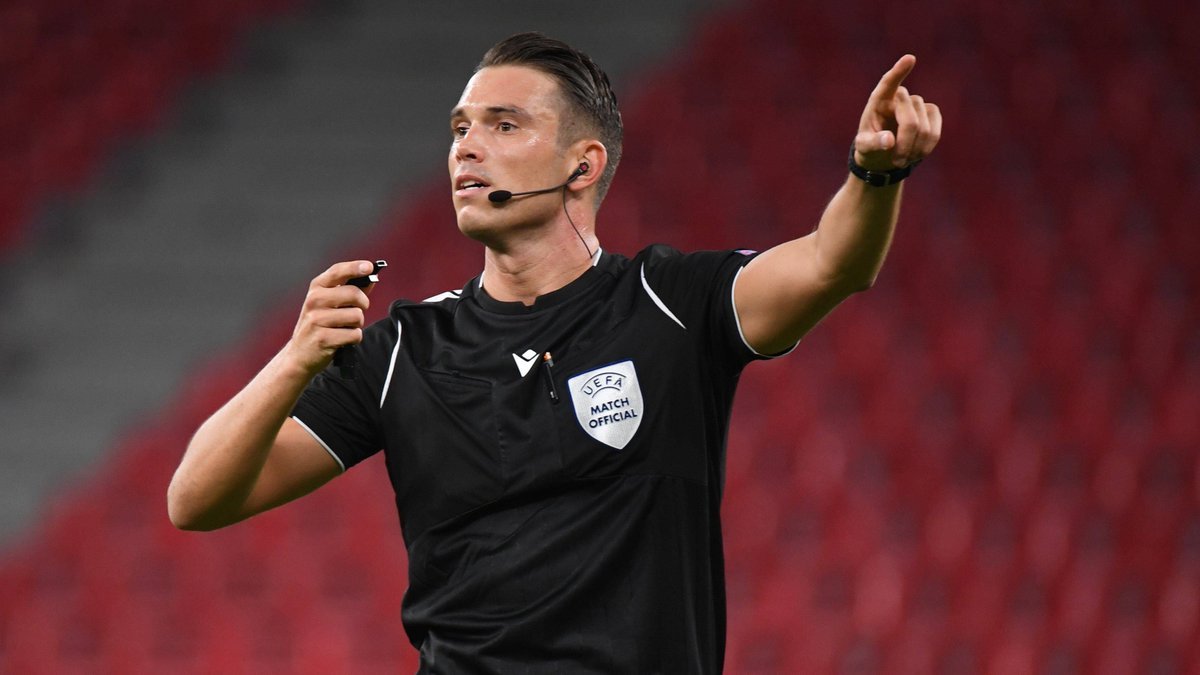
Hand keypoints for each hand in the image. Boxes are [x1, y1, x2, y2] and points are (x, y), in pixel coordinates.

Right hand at [286, 260, 375, 373]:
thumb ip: (350, 290)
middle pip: (354, 294)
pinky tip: (341, 340)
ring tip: (343, 328)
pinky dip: (354, 339)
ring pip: (357, 316)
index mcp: (317, 288)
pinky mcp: (323, 338)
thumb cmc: (319, 326)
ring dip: (357, 325)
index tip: (370, 267)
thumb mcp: (329, 304)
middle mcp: (314, 301)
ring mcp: (317, 319)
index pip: (338, 271)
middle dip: (362, 305)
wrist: (299, 354)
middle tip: (355, 312)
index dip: (355, 267)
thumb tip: (371, 280)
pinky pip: (355, 334)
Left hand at [853, 55, 941, 171]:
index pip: (889, 83)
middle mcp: (899, 97)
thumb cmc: (870, 146)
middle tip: (897, 161)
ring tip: (903, 159)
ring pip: (925, 128)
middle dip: (906, 144)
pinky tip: (917, 153)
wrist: (884, 154)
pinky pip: (935, 131)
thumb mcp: (864, 148)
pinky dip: (927, 146)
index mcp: (878, 100)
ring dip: (915, 149)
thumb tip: (889, 141)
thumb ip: (873, 144)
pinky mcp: (931, 113)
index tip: (910, 59)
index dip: (899, 72)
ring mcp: (917, 104)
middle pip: (910, 121)